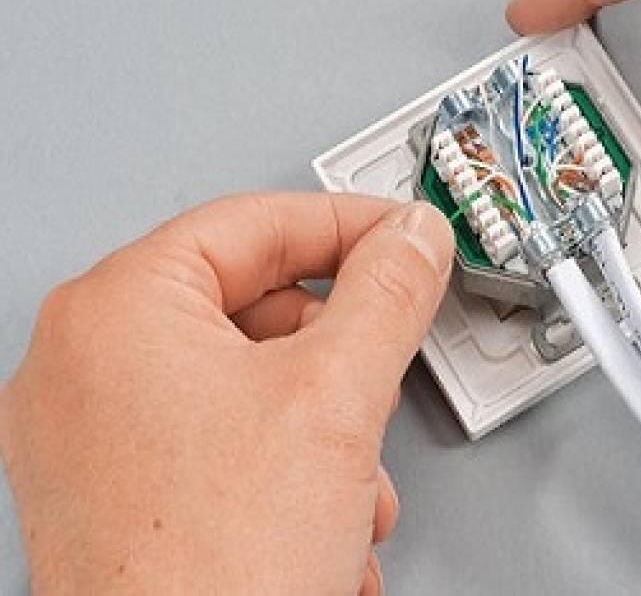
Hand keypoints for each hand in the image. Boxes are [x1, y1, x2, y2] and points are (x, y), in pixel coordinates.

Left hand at [0, 194, 452, 593]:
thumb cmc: (210, 573)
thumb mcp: (335, 396)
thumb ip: (386, 293)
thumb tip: (412, 239)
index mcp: (114, 312)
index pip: (254, 222)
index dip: (346, 225)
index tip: (404, 239)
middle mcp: (86, 367)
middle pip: (254, 306)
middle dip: (338, 357)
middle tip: (382, 371)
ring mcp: (95, 436)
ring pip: (249, 383)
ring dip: (325, 428)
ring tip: (349, 486)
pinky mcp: (121, 492)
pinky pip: (223, 438)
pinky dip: (287, 466)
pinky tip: (320, 523)